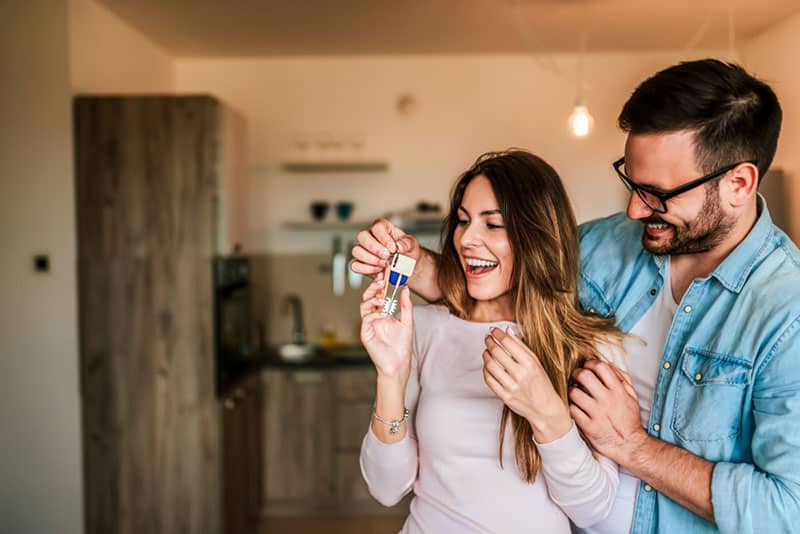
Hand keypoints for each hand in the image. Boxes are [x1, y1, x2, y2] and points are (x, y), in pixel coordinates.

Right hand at [351, 218, 421, 277]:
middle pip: (362, 236)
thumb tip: (399, 246)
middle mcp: (370, 237)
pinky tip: (379, 272)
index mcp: (383, 228)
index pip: (377, 227)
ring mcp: (363, 250)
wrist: (406, 267)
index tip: (392, 248)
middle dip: (374, 248)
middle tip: (386, 257)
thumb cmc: (407, 252)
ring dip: (371, 260)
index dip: (383, 238)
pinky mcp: (361, 263)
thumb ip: (407, 243)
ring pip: (356, 251)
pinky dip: (367, 270)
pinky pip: (355, 266)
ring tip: (384, 265)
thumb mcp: (412, 245)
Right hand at [360, 277, 413, 380]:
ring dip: (373, 300)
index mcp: (383, 313)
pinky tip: (383, 314)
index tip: (385, 274)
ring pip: (364, 306)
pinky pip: (366, 319)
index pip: (379, 295)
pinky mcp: (365, 333)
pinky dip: (373, 314)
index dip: (380, 284)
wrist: (398, 363)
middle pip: (368, 297)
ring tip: (383, 299)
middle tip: (381, 281)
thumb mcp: (408, 321)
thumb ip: (406, 305)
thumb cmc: (402, 345)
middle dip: (373, 288)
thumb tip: (405, 288)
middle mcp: (374, 317)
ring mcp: (369, 325)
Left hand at [483, 327, 571, 442]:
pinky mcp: (505, 397)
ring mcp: (512, 387)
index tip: (494, 331)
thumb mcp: (536, 362)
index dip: (498, 334)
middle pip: (497, 352)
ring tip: (487, 351)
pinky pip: (489, 380)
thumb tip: (507, 330)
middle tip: (488, 339)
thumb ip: (521, 346)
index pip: (508, 342)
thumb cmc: (541, 383)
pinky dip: (485, 370)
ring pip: (490, 365)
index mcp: (530, 363)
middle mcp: (520, 374)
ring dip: (485, 355)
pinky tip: (487, 365)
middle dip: (489, 342)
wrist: (545, 409)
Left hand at [569, 359, 645, 465]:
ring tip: (574, 393)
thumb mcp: (632, 397)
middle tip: (576, 376)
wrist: (629, 445)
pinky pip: (572, 410)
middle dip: (577, 373)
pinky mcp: (588, 426)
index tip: (587, 365)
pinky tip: (575, 407)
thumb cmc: (629, 420)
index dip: (590, 363)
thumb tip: (609, 365)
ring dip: (572, 391)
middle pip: (584, 376)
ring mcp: (596, 413)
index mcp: (618, 391)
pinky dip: (571, 407)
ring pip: (574, 393)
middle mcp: (607, 400)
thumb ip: (623, 379)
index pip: (601, 367)